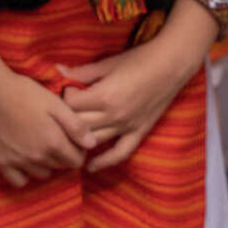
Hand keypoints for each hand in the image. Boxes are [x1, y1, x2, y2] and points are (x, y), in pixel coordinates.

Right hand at [0, 38, 96, 187]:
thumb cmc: (24, 92)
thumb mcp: (54, 103)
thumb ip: (75, 125)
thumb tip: (92, 144)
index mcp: (53, 143)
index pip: (77, 161)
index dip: (78, 150)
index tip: (70, 137)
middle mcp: (38, 158)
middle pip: (60, 167)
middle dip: (62, 155)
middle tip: (54, 136)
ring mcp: (19, 162)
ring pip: (43, 174)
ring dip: (45, 164)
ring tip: (38, 143)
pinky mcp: (2, 162)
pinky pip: (20, 181)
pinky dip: (25, 174)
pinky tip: (24, 158)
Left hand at [57, 0, 215, 171]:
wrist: (170, 67)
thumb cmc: (137, 60)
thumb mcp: (106, 63)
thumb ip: (81, 72)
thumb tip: (57, 71)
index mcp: (103, 96)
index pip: (70, 105)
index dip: (61, 98)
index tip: (61, 92)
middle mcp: (114, 116)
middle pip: (79, 125)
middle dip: (65, 120)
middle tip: (59, 115)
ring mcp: (126, 127)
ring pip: (95, 141)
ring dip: (78, 142)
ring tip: (65, 141)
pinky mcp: (138, 133)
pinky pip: (120, 153)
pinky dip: (105, 162)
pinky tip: (90, 167)